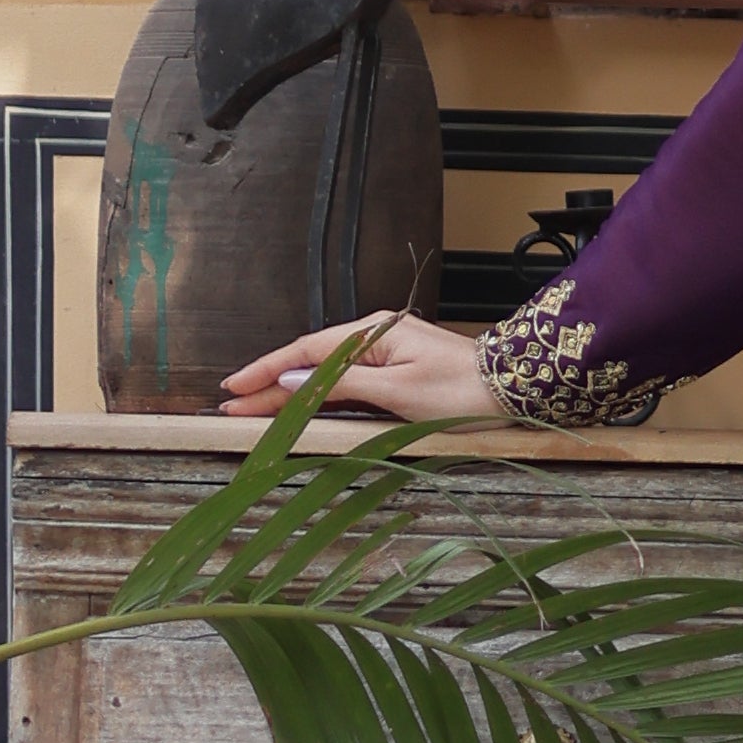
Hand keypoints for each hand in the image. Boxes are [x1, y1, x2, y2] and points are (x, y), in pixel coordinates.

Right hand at [217, 316, 497, 426]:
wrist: (509, 389)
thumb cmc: (461, 390)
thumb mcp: (397, 391)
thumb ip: (340, 384)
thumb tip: (291, 381)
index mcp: (372, 334)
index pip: (304, 352)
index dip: (265, 371)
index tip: (234, 387)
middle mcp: (373, 337)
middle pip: (308, 362)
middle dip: (268, 385)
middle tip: (232, 406)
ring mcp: (383, 352)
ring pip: (322, 372)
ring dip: (288, 390)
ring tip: (253, 408)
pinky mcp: (393, 369)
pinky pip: (343, 379)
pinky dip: (316, 392)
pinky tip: (297, 403)